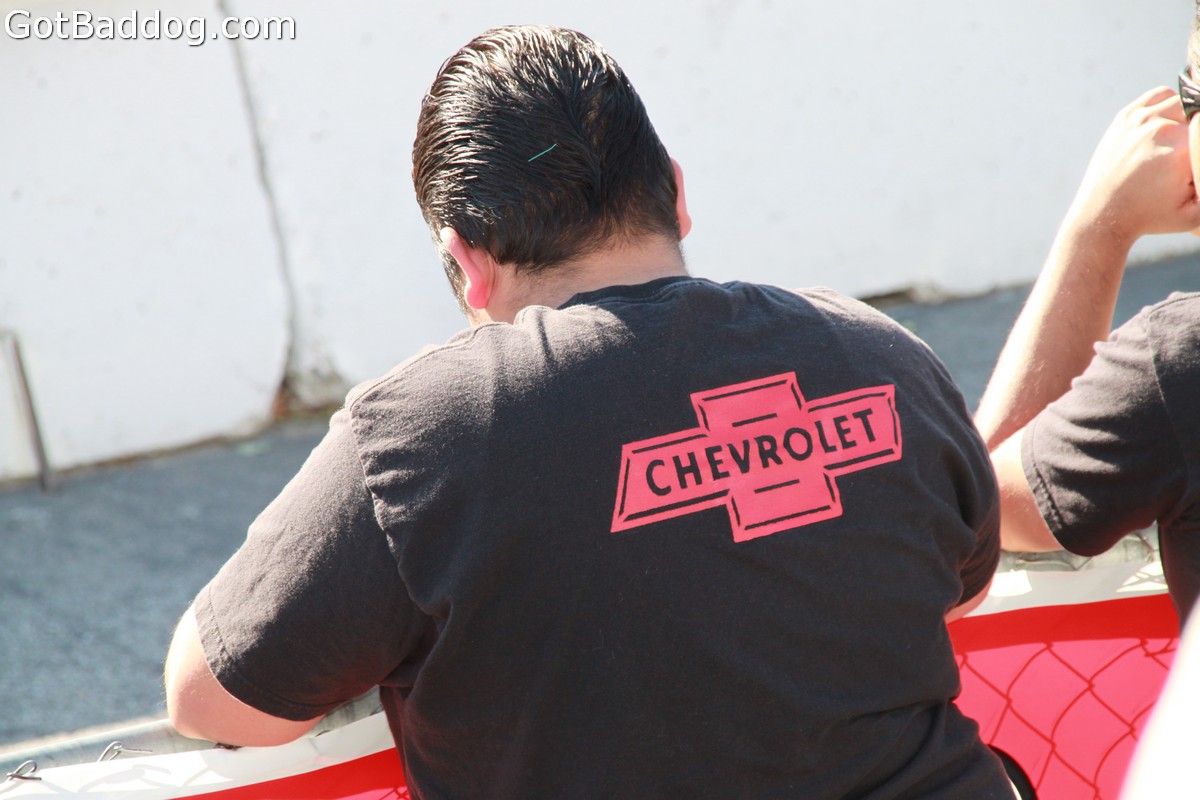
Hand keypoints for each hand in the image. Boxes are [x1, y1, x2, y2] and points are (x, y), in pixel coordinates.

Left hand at [1066, 87, 1199, 247]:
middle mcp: (1159, 129)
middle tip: (1187, 157)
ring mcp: (1139, 120)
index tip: (1192, 160)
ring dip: (1189, 118)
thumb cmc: (1152, 217)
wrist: (1103, 214)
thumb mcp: (1196, 214)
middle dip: (1199, 134)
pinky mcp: (1126, 116)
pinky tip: (1172, 124)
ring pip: (1184, 102)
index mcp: (1180, 151)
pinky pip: (1161, 96)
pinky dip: (1171, 104)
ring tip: (1183, 144)